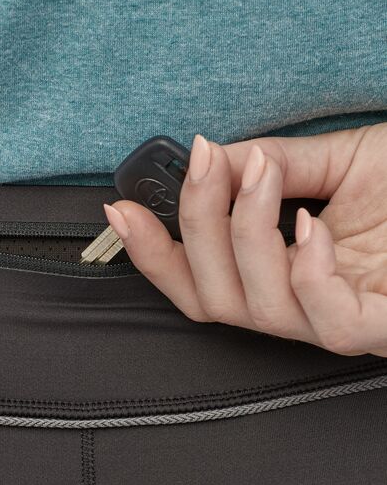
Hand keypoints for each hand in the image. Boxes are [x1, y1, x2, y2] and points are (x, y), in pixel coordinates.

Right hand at [104, 123, 386, 356]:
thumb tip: (216, 157)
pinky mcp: (380, 328)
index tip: (122, 208)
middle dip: (193, 228)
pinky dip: (303, 267)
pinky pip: (321, 320)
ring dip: (244, 233)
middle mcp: (297, 305)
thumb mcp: (341, 160)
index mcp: (281, 272)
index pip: (197, 281)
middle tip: (205, 167)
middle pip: (210, 300)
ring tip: (262, 176)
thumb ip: (278, 161)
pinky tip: (312, 224)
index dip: (152, 251)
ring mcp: (336, 321)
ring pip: (252, 309)